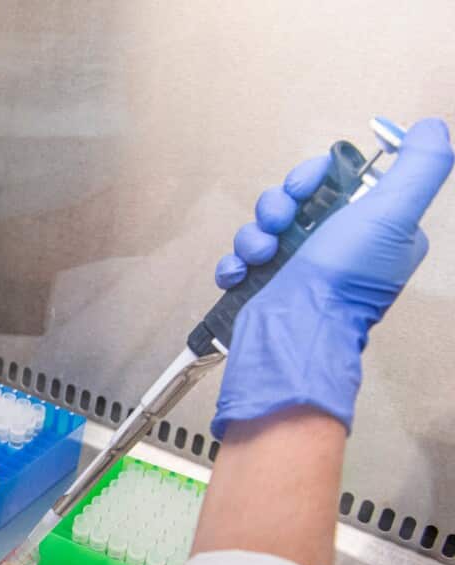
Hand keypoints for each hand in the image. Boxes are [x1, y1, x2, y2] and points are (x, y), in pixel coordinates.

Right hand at [210, 118, 452, 438]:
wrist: (297, 331)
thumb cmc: (344, 280)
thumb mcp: (395, 213)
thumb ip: (420, 166)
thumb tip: (430, 129)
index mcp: (371, 229)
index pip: (335, 182)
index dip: (312, 176)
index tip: (305, 186)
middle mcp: (336, 248)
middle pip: (294, 201)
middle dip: (278, 205)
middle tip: (280, 221)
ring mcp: (298, 269)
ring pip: (264, 228)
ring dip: (254, 235)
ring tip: (261, 255)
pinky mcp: (265, 287)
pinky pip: (241, 261)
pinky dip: (236, 264)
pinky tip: (244, 272)